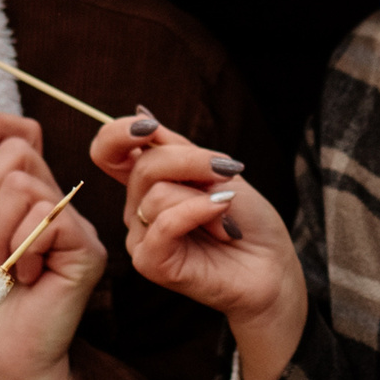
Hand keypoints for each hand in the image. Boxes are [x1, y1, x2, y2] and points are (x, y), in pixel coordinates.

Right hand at [90, 112, 304, 379]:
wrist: (272, 265)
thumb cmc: (247, 219)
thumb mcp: (213, 170)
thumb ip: (175, 147)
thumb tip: (142, 113)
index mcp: (147, 184)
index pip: (107, 151)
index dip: (118, 133)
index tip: (150, 127)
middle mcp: (137, 210)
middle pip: (143, 166)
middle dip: (192, 160)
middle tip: (228, 170)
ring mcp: (141, 239)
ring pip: (156, 194)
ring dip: (204, 196)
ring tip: (227, 215)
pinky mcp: (151, 264)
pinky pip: (163, 225)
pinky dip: (197, 213)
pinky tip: (223, 219)